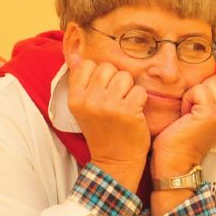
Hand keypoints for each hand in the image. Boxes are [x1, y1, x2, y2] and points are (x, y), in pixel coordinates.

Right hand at [68, 57, 150, 181]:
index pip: (88, 65)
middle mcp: (89, 100)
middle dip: (115, 80)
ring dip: (129, 90)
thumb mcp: (83, 107)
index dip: (99, 75)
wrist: (114, 161)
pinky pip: (139, 90)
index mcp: (75, 98)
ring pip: (125, 76)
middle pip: (108, 67)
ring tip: (124, 106)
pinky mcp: (128, 111)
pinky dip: (140, 101)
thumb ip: (79, 81)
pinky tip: (134, 113)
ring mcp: (109, 106)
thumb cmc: (101, 131)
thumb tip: (74, 54)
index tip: (101, 92)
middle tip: (115, 100)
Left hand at [152, 73, 215, 173]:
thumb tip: (213, 79)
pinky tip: (185, 114)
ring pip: (212, 83)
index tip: (204, 99)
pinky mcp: (209, 114)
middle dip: (209, 84)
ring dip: (196, 92)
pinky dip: (187, 99)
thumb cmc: (185, 139)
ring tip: (190, 110)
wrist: (178, 162)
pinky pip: (198, 90)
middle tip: (197, 103)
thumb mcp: (208, 119)